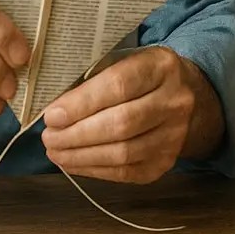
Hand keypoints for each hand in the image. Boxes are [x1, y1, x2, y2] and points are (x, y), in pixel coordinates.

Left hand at [42, 46, 219, 181]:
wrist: (185, 96)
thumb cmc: (143, 76)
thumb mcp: (125, 60)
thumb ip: (94, 78)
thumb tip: (55, 107)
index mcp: (163, 66)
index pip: (119, 85)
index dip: (82, 103)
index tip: (52, 115)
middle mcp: (176, 100)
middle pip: (121, 123)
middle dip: (77, 134)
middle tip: (49, 136)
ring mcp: (175, 134)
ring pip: (122, 153)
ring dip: (81, 155)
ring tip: (55, 151)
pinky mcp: (165, 161)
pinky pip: (125, 172)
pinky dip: (93, 169)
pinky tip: (73, 161)